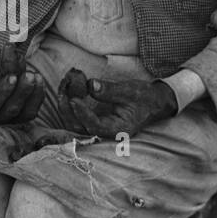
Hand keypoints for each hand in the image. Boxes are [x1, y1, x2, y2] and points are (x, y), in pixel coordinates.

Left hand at [56, 68, 177, 138]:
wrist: (153, 102)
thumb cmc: (144, 97)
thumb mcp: (130, 91)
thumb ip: (110, 90)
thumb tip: (89, 85)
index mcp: (118, 130)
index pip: (95, 126)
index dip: (82, 114)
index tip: (73, 99)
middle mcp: (106, 133)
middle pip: (79, 127)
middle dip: (67, 109)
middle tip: (64, 87)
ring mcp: (98, 128)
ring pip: (75, 123)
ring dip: (65, 106)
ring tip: (64, 85)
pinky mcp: (94, 121)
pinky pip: (76, 117)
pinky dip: (69, 104)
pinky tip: (67, 89)